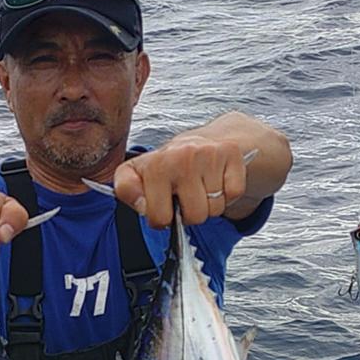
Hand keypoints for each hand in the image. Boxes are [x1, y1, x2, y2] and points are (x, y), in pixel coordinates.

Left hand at [114, 135, 245, 228]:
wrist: (201, 140)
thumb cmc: (168, 164)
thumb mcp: (136, 173)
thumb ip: (126, 190)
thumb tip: (142, 206)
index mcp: (156, 164)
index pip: (160, 218)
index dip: (161, 219)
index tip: (162, 205)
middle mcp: (182, 156)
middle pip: (194, 217)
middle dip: (189, 214)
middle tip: (185, 196)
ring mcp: (209, 154)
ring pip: (215, 209)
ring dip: (209, 205)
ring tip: (200, 187)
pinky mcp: (231, 154)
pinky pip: (233, 195)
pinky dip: (227, 194)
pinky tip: (215, 181)